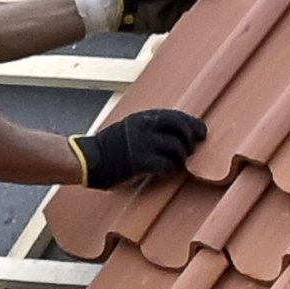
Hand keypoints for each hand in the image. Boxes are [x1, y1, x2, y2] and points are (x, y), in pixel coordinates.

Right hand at [71, 108, 208, 186]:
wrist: (88, 160)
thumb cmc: (109, 147)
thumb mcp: (128, 129)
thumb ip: (147, 129)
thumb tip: (172, 134)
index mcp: (142, 118)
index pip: (175, 115)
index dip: (191, 123)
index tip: (201, 131)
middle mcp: (144, 127)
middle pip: (180, 128)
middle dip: (192, 139)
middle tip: (194, 149)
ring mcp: (142, 144)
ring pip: (176, 147)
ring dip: (182, 158)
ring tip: (178, 164)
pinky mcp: (139, 162)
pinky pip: (165, 165)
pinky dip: (171, 170)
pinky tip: (167, 173)